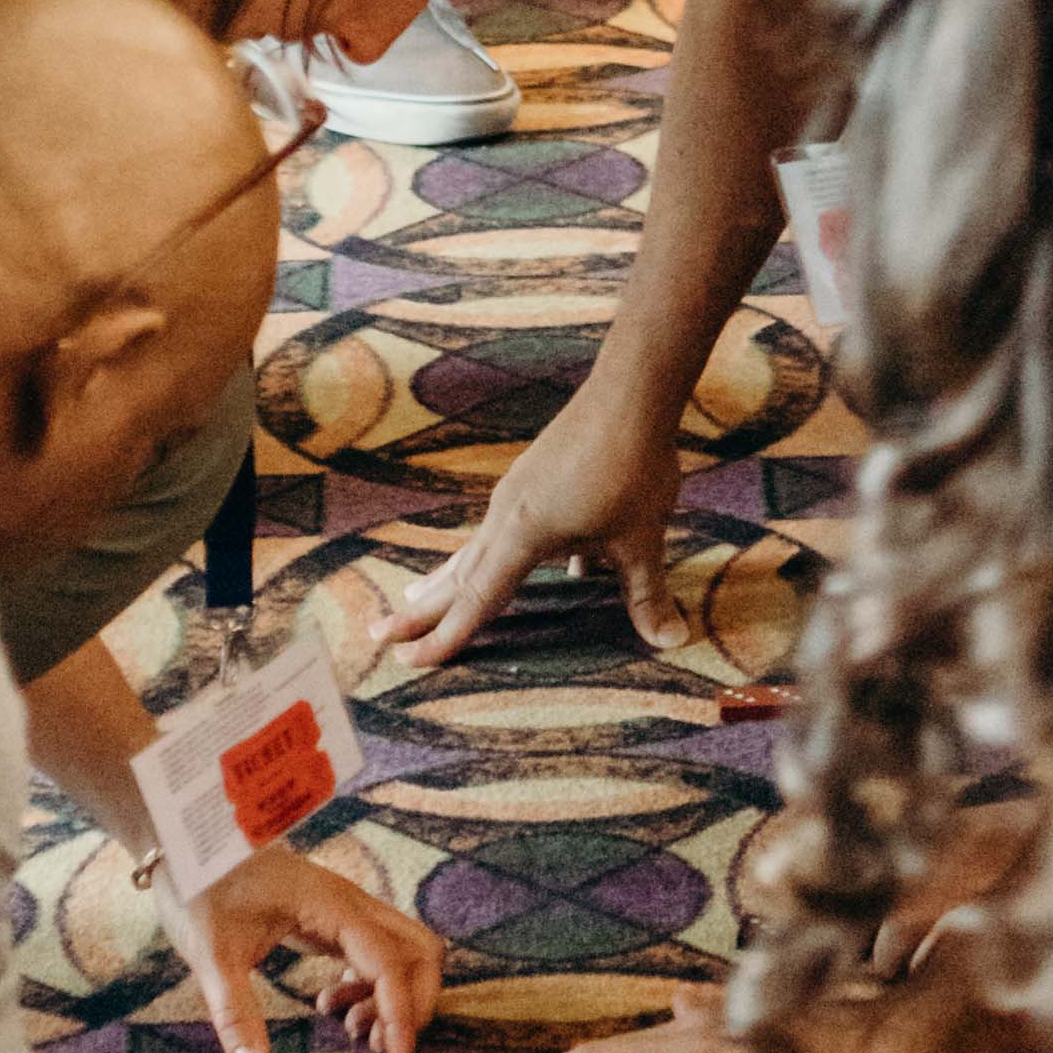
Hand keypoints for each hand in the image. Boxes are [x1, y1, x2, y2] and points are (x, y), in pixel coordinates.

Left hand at [169, 842, 443, 1052]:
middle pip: (419, 951)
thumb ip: (234, 1013)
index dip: (401, 1017)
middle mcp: (350, 903)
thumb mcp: (209, 953)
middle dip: (413, 1005)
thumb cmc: (198, 888)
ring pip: (404, 950)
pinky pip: (378, 951)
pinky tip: (331, 1004)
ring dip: (395, 996)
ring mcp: (344, 908)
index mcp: (331, 906)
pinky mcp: (332, 916)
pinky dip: (372, 985)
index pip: (390, 965)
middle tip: (380, 1048)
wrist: (183, 844)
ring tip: (351, 1029)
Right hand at [380, 399, 689, 670]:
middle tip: (379, 634)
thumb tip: (674, 640)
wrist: (629, 392)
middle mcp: (507, 515)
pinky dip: (489, 557)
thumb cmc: (632, 466)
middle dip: (421, 611)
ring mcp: (516, 495)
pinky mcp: (531, 481)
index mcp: (523, 534)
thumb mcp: (641, 539)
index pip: (479, 598)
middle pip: (458, 574)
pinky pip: (500, 532)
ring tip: (415, 600)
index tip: (408, 660)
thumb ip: (647, 594)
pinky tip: (504, 567)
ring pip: (474, 550)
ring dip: (447, 580)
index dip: (446, 636)